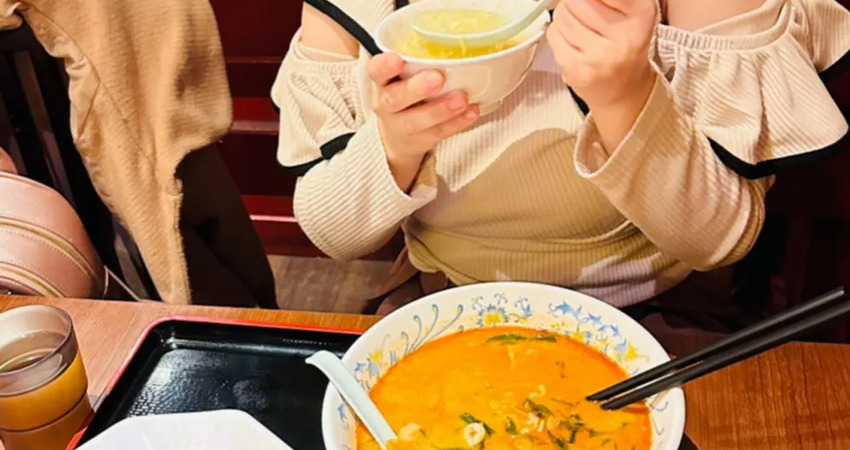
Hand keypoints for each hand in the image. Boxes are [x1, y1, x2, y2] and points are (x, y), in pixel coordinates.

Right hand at [368, 53, 479, 189]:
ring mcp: (401, 125)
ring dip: (440, 109)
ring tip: (461, 99)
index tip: (397, 60)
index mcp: (382, 80)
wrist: (399, 135)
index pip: (376, 70)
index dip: (384, 66)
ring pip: (416, 120)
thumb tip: (456, 37)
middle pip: (395, 98)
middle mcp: (386, 103)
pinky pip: (439, 132)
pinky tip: (471, 112)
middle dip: (416, 89)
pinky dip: (457, 123)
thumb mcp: (403, 74)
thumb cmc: (406, 91)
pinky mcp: (421, 139)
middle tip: (438, 78)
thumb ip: (419, 60)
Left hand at [546, 0, 656, 109]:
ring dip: (566, 13)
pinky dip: (558, 31)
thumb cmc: (626, 42)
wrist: (623, 89)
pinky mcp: (575, 69)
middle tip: (584, 8)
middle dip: (575, 0)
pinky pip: (554, 34)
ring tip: (580, 24)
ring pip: (563, 15)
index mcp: (641, 16)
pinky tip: (573, 38)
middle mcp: (622, 38)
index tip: (594, 2)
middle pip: (578, 0)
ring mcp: (597, 57)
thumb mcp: (633, 10)